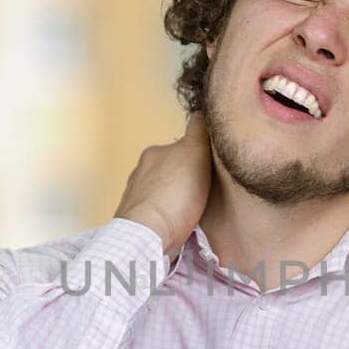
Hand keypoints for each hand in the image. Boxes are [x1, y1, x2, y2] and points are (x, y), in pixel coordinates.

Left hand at [114, 111, 212, 254]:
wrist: (147, 235)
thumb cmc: (174, 195)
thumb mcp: (194, 153)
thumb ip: (199, 131)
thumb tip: (202, 113)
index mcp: (154, 152)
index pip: (182, 145)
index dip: (200, 153)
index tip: (212, 166)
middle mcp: (140, 171)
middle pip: (172, 169)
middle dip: (186, 178)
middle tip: (206, 191)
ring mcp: (136, 198)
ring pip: (164, 192)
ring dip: (177, 199)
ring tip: (194, 212)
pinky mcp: (136, 222)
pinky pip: (158, 214)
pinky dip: (167, 216)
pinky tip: (179, 226)